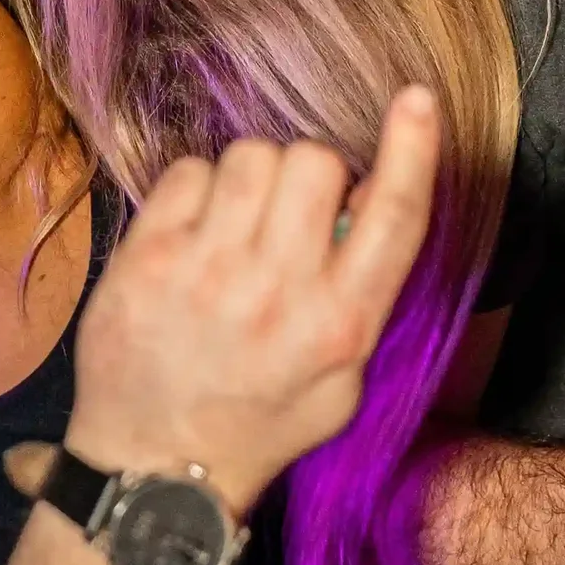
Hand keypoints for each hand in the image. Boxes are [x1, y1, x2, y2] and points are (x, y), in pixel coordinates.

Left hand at [63, 90, 441, 516]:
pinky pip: (189, 169)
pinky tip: (196, 234)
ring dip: (254, 177)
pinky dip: (198, 189)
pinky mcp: (148, 257)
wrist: (158, 465)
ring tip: (240, 225)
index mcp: (341, 325)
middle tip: (292, 214)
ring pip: (251, 153)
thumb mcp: (341, 379)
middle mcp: (279, 292)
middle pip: (316, 160)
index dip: (413, 150)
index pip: (394, 217)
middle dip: (311, 173)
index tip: (416, 98)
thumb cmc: (261, 419)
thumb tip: (369, 198)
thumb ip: (363, 294)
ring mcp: (208, 271)